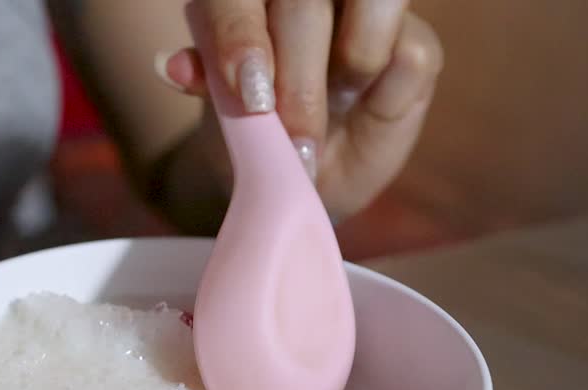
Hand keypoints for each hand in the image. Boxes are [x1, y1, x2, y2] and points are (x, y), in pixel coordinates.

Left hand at [158, 0, 441, 221]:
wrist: (294, 174)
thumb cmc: (250, 130)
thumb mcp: (218, 111)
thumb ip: (204, 80)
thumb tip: (172, 67)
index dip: (240, 34)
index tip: (249, 95)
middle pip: (307, 0)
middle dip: (298, 73)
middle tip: (290, 138)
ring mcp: (366, 9)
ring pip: (376, 1)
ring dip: (349, 68)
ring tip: (323, 124)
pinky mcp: (414, 44)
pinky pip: (410, 56)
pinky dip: (382, 96)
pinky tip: (359, 113)